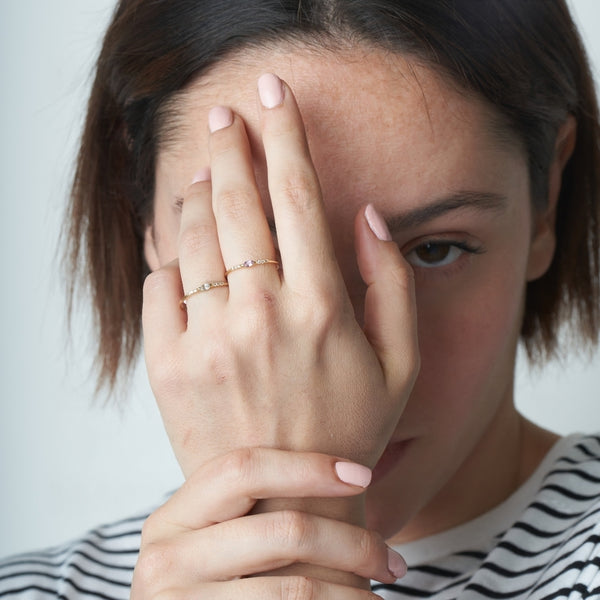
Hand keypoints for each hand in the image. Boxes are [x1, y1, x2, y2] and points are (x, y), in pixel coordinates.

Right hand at [131, 448, 405, 599]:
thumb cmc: (216, 583)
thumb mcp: (214, 541)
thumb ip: (250, 510)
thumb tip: (344, 474)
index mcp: (173, 518)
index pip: (243, 468)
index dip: (308, 466)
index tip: (362, 474)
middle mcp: (166, 559)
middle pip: (284, 530)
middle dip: (353, 542)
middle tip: (392, 560)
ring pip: (299, 588)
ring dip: (355, 590)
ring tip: (381, 588)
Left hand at [142, 73, 418, 477]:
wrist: (282, 503)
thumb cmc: (347, 431)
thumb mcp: (400, 364)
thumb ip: (394, 284)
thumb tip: (368, 216)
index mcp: (321, 308)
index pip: (299, 195)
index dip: (287, 135)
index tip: (275, 95)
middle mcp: (262, 315)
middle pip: (238, 202)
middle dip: (230, 147)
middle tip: (224, 117)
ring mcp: (209, 340)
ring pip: (192, 237)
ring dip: (194, 193)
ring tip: (199, 176)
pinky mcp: (169, 366)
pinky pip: (159, 287)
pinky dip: (167, 256)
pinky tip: (180, 249)